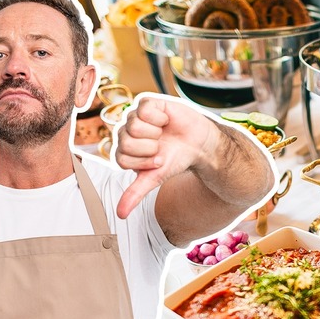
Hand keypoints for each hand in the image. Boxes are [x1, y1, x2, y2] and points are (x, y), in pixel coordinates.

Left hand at [115, 95, 217, 218]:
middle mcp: (125, 134)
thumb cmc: (175, 159)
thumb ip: (135, 193)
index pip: (121, 158)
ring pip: (134, 126)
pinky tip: (165, 120)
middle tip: (161, 147)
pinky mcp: (146, 103)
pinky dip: (160, 117)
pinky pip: (144, 110)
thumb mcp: (155, 178)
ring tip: (163, 132)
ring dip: (156, 133)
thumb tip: (120, 215)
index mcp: (123, 152)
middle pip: (126, 142)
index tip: (158, 160)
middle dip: (150, 148)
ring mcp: (134, 117)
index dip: (143, 162)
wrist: (198, 143)